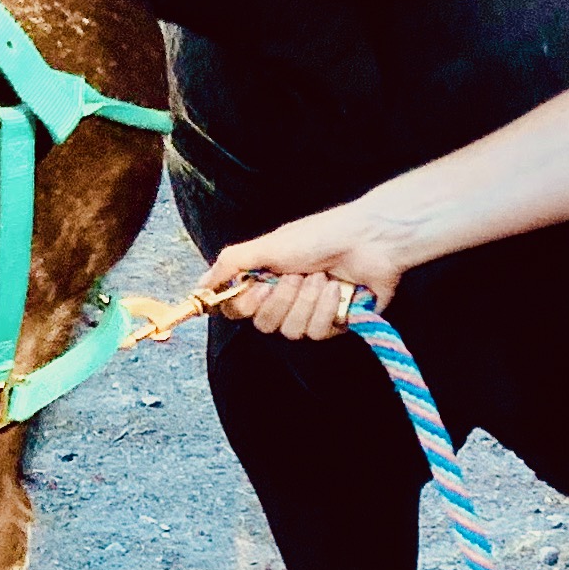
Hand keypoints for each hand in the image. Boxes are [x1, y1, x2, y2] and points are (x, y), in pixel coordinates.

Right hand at [199, 195, 411, 337]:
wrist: (368, 240)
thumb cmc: (321, 236)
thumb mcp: (268, 245)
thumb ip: (230, 264)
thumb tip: (200, 285)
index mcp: (266, 280)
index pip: (238, 310)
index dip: (245, 305)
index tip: (259, 286)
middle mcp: (285, 299)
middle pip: (264, 325)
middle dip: (282, 300)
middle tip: (296, 275)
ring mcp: (309, 313)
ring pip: (291, 331)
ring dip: (307, 301)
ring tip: (322, 276)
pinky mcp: (334, 324)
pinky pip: (317, 333)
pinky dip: (326, 308)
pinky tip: (338, 288)